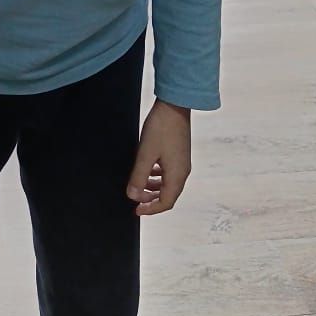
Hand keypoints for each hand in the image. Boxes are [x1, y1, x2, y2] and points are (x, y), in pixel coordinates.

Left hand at [126, 99, 190, 216]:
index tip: (136, 210)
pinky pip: (169, 172)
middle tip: (136, 200)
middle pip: (168, 195)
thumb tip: (133, 196)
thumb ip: (138, 177)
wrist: (175, 105)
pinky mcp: (180, 153)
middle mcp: (183, 172)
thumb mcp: (145, 154)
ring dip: (154, 188)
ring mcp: (182, 162)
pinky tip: (148, 170)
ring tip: (140, 186)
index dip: (150, 209)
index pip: (165, 202)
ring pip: (168, 183)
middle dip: (151, 200)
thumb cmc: (161, 128)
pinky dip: (158, 176)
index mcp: (176, 175)